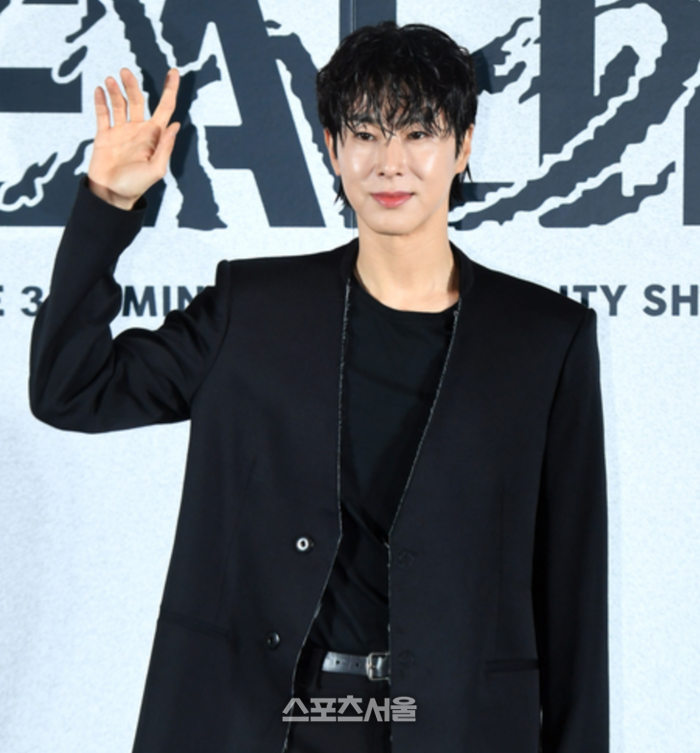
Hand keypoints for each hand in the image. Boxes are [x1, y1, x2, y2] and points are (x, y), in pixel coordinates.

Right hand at [87, 68, 180, 209]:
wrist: (111, 195)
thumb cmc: (136, 186)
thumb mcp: (155, 169)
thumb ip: (165, 147)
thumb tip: (175, 124)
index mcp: (154, 136)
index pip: (165, 107)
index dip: (170, 90)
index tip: (173, 72)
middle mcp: (138, 130)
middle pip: (138, 100)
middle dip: (132, 85)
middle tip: (125, 72)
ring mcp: (121, 131)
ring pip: (119, 103)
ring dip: (115, 90)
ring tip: (110, 80)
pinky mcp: (104, 135)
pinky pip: (103, 113)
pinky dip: (101, 101)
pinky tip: (99, 90)